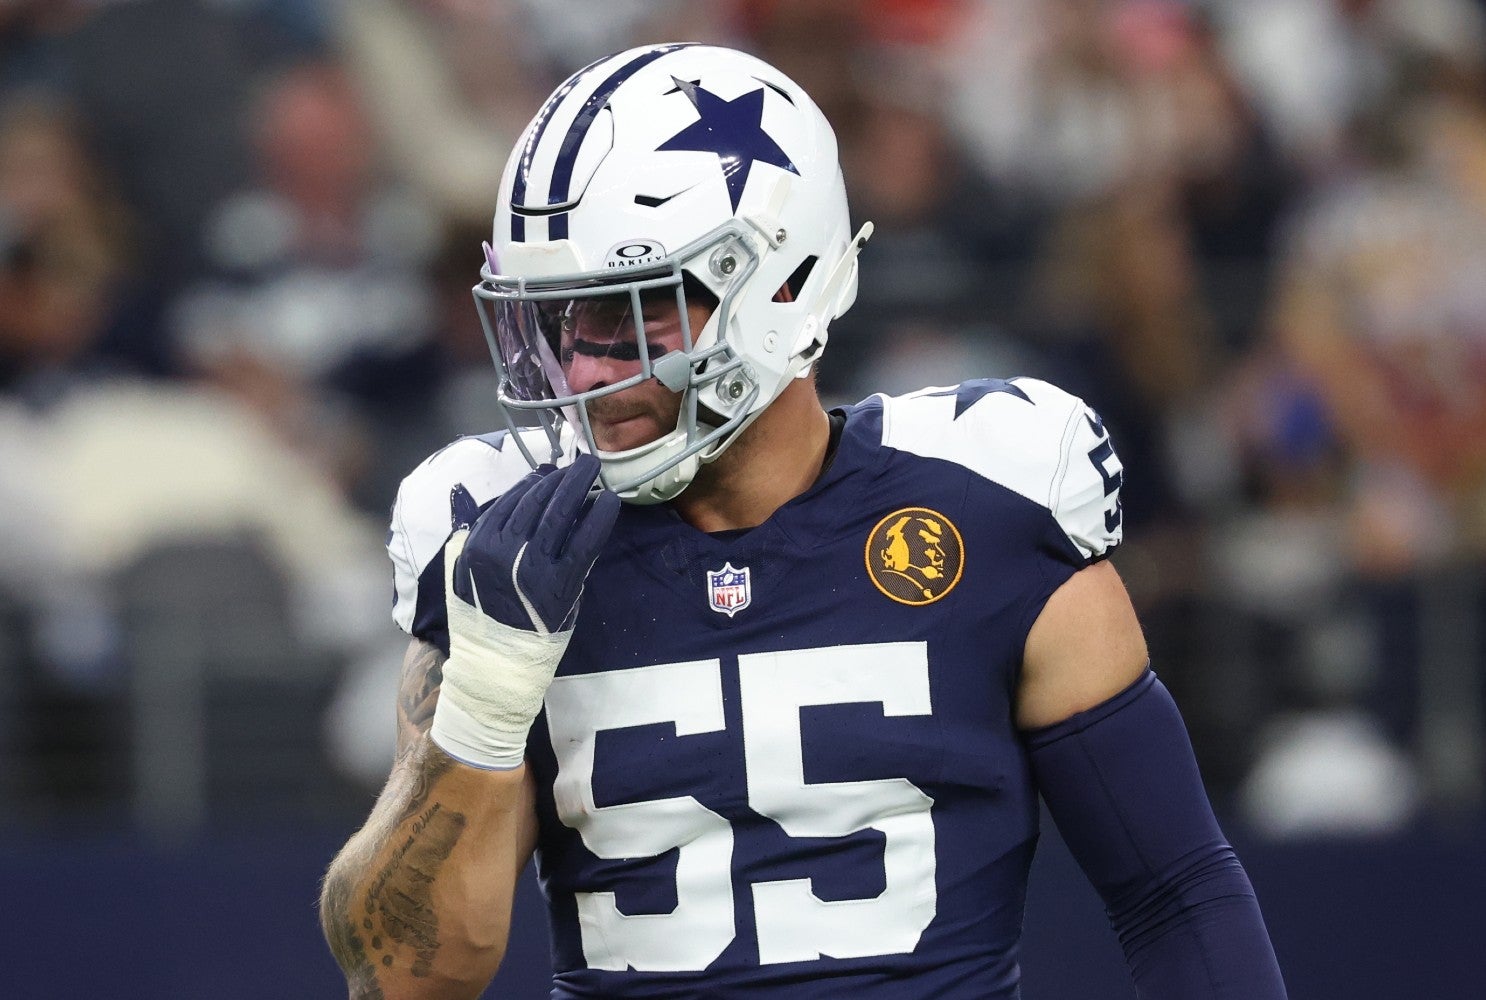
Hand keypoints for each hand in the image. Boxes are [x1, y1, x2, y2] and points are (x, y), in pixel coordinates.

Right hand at [432, 455, 619, 768]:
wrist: (495, 666)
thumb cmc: (480, 617)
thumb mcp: (460, 571)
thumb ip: (466, 530)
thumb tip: (460, 492)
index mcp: (477, 546)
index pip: (510, 502)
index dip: (534, 483)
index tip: (550, 472)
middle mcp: (503, 552)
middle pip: (537, 502)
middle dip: (561, 478)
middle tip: (582, 461)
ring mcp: (534, 567)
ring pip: (559, 515)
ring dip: (579, 487)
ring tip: (594, 470)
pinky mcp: (561, 584)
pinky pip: (585, 542)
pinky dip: (599, 518)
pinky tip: (610, 501)